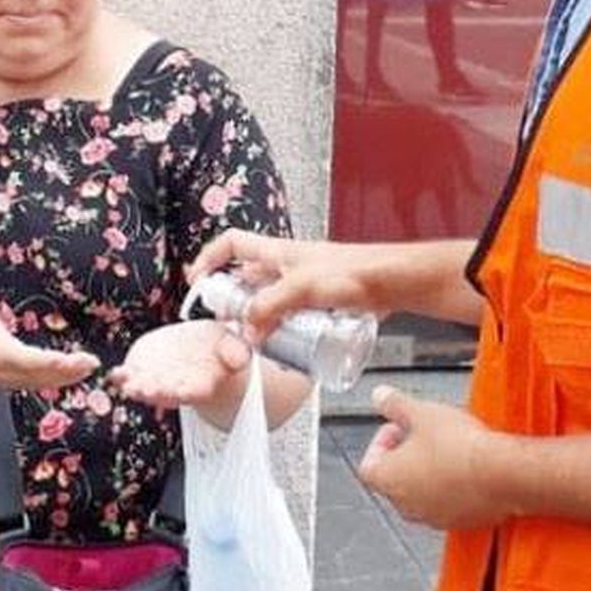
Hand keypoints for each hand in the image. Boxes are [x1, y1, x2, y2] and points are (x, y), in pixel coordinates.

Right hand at [0, 281, 98, 388]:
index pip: (14, 359)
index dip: (39, 362)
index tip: (63, 360)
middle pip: (30, 375)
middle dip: (62, 372)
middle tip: (90, 363)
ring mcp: (0, 375)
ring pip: (36, 382)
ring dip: (65, 377)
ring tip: (90, 366)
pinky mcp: (9, 375)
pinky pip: (36, 380)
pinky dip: (59, 378)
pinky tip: (78, 371)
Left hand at [107, 319, 252, 424]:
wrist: (201, 350)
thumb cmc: (220, 350)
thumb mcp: (233, 346)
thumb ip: (236, 353)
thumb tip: (239, 359)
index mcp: (202, 384)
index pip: (196, 391)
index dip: (188, 391)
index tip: (183, 391)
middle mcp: (178, 387)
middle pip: (168, 394)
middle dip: (158, 392)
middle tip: (148, 391)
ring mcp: (157, 381)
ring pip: (146, 389)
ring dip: (136, 388)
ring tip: (129, 385)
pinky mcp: (142, 370)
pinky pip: (129, 376)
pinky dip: (121, 377)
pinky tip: (114, 374)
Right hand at [187, 230, 392, 337]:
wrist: (393, 281)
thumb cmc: (354, 272)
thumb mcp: (302, 287)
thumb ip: (270, 307)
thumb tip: (245, 330)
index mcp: (277, 251)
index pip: (232, 243)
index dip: (210, 258)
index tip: (197, 281)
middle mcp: (287, 265)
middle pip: (247, 279)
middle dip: (234, 302)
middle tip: (229, 327)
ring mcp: (303, 284)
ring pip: (268, 301)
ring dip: (258, 320)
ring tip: (255, 343)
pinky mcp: (320, 302)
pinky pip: (290, 315)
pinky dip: (282, 329)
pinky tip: (284, 347)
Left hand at [358, 387, 504, 529]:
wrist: (500, 474)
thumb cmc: (458, 448)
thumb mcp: (422, 413)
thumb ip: (395, 404)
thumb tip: (380, 396)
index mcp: (386, 478)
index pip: (369, 463)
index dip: (382, 441)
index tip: (399, 425)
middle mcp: (404, 504)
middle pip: (395, 479)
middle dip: (406, 455)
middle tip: (424, 434)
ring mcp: (433, 517)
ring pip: (422, 492)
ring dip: (430, 472)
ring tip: (449, 448)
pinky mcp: (460, 521)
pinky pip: (448, 504)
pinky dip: (453, 488)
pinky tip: (468, 467)